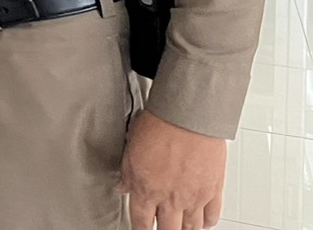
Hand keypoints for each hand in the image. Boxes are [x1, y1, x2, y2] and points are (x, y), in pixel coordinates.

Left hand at [118, 110, 226, 228]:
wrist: (187, 117)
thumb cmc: (159, 125)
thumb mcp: (131, 148)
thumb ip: (127, 173)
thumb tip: (122, 187)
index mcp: (145, 189)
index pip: (141, 222)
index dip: (140, 229)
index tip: (141, 229)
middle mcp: (170, 198)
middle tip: (162, 227)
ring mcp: (193, 197)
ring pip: (190, 228)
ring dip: (184, 229)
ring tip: (180, 227)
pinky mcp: (213, 191)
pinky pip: (211, 216)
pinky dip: (206, 222)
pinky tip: (202, 222)